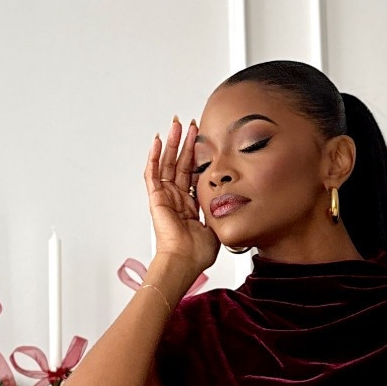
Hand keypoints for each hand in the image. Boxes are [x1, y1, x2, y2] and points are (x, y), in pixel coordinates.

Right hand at [145, 115, 217, 283]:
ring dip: (172, 143)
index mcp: (189, 204)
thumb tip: (233, 198)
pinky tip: (158, 142)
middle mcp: (176, 198)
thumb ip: (220, 209)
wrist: (185, 260)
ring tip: (175, 126)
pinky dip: (154, 157)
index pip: (193, 172)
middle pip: (180, 163)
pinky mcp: (156, 198)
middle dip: (185, 142)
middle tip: (189, 125)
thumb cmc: (196, 252)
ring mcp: (165, 197)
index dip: (197, 155)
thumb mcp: (216, 224)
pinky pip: (152, 174)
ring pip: (167, 163)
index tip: (203, 140)